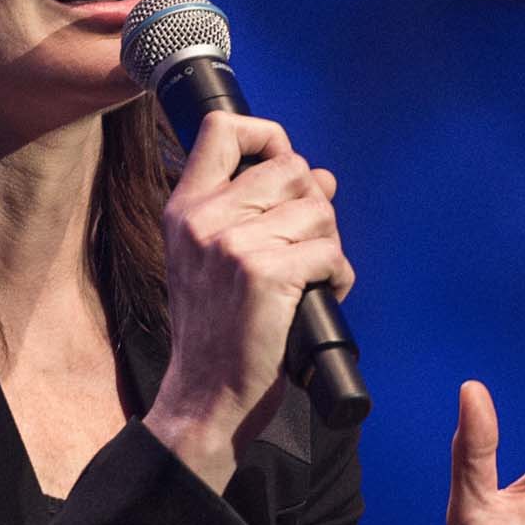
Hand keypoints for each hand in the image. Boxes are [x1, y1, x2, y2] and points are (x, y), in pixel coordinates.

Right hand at [142, 109, 352, 491]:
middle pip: (291, 167)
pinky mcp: (267, 274)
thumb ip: (251, 211)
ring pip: (318, 209)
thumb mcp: (209, 260)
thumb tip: (320, 176)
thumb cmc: (216, 332)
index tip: (282, 167)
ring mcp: (234, 244)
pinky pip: (331, 251)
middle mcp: (204, 218)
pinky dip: (339, 276)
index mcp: (185, 209)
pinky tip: (321, 296)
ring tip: (310, 277)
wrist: (206, 396)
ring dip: (329, 243)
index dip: (268, 136)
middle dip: (314, 203)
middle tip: (304, 245)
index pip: (223, 128)